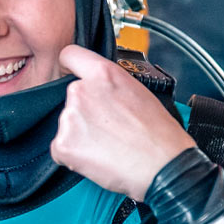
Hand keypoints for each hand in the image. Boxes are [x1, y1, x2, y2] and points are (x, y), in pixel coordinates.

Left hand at [50, 45, 195, 200]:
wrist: (163, 168)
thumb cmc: (159, 134)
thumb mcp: (139, 92)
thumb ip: (111, 83)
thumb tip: (100, 86)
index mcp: (102, 73)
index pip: (70, 55)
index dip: (70, 65)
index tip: (70, 72)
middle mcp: (80, 91)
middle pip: (70, 96)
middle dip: (84, 109)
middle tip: (107, 126)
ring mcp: (69, 118)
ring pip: (67, 123)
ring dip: (80, 133)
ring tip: (108, 144)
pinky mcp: (63, 143)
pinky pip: (61, 147)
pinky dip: (74, 154)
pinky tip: (97, 157)